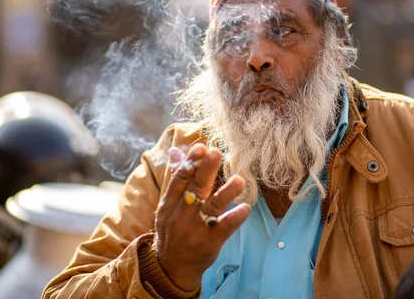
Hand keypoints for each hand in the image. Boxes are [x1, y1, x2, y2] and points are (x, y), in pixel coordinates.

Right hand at [153, 143, 250, 290]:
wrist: (172, 267)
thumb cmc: (172, 229)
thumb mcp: (167, 205)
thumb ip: (174, 178)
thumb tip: (175, 150)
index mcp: (169, 203)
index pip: (179, 179)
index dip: (190, 162)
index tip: (202, 147)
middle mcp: (181, 215)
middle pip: (194, 189)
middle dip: (205, 170)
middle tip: (217, 153)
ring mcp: (196, 230)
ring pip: (211, 208)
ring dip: (226, 193)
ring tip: (239, 180)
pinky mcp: (210, 243)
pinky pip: (224, 229)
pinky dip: (235, 218)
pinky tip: (246, 208)